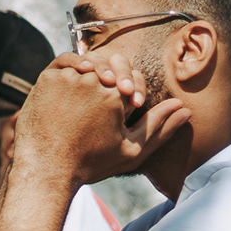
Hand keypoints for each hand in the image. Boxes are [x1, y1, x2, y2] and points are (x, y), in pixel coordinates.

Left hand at [14, 51, 190, 184]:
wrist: (45, 170)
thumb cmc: (90, 164)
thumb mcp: (132, 150)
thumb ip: (159, 127)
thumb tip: (184, 109)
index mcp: (116, 95)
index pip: (134, 78)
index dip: (134, 91)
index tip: (128, 107)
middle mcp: (92, 80)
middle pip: (113, 65)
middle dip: (117, 78)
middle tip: (112, 97)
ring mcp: (67, 77)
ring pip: (90, 61)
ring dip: (97, 69)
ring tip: (96, 89)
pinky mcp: (46, 79)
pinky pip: (64, 60)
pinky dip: (74, 63)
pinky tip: (78, 77)